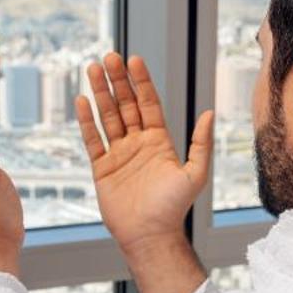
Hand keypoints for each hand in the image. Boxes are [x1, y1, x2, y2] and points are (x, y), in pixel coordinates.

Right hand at [75, 52, 214, 253]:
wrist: (150, 236)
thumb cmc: (174, 208)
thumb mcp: (195, 174)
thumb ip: (200, 143)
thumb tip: (210, 112)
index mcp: (159, 141)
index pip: (149, 104)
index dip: (141, 82)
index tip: (134, 60)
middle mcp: (138, 144)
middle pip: (125, 105)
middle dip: (117, 81)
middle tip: (109, 57)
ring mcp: (119, 154)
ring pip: (107, 117)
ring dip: (101, 93)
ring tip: (93, 69)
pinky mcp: (102, 168)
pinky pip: (93, 140)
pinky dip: (86, 121)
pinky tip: (82, 100)